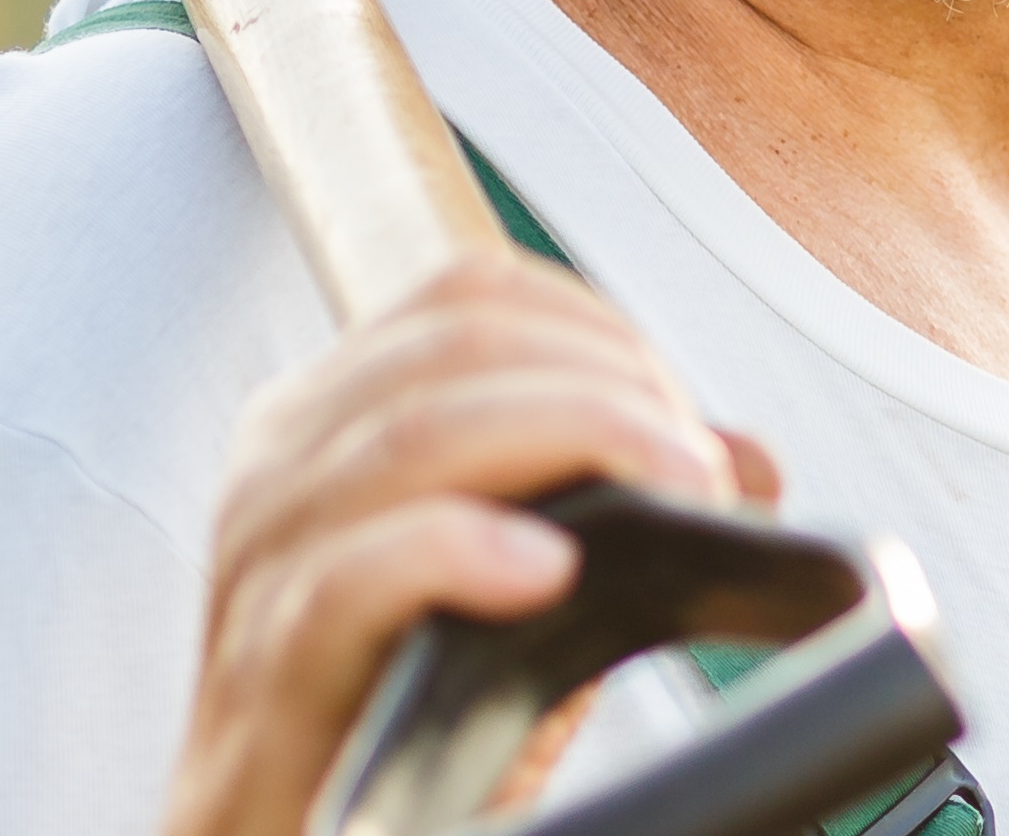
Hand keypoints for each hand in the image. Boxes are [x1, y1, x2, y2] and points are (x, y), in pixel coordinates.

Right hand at [155, 250, 779, 835]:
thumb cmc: (406, 710)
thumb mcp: (524, 582)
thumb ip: (613, 503)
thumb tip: (747, 456)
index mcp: (334, 420)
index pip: (472, 298)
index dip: (599, 333)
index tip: (682, 416)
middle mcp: (282, 467)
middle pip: (458, 346)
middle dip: (611, 388)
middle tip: (700, 473)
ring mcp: (262, 564)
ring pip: (415, 435)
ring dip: (578, 440)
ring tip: (676, 500)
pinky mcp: (266, 671)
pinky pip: (352, 575)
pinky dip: (460, 548)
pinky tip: (548, 570)